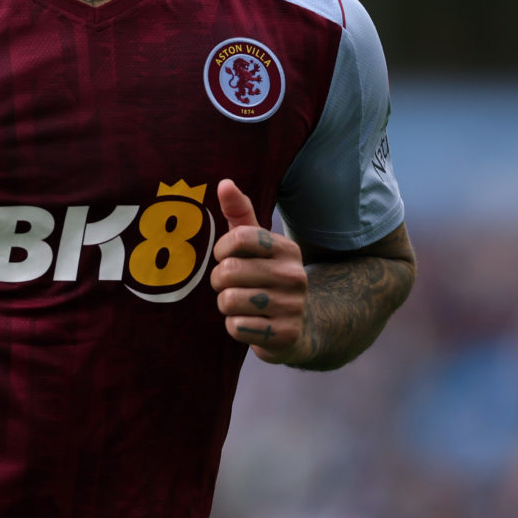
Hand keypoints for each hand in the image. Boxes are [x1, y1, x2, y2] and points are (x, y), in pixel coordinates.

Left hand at [208, 179, 311, 364]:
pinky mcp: (285, 335)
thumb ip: (239, 213)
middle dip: (219, 281)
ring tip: (239, 304)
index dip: (221, 249)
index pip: (239, 237)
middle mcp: (294, 275)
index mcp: (286, 249)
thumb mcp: (256, 245)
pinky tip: (250, 323)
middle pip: (228, 271)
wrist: (299, 328)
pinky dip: (235, 327)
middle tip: (230, 285)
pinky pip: (237, 327)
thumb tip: (225, 182)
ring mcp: (292, 306)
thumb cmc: (266, 278)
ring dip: (225, 305)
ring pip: (229, 300)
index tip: (224, 257)